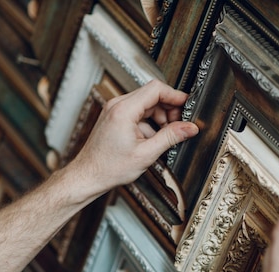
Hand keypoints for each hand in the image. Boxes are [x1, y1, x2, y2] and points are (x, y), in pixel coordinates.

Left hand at [68, 79, 198, 196]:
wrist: (88, 176)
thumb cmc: (109, 168)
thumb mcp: (146, 153)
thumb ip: (171, 137)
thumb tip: (189, 128)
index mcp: (124, 110)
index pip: (156, 89)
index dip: (175, 96)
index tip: (187, 105)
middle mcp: (117, 105)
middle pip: (152, 95)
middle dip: (169, 109)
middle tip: (180, 125)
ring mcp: (115, 110)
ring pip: (147, 104)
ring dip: (160, 117)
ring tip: (166, 136)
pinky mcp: (115, 118)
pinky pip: (139, 113)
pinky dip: (150, 123)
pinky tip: (153, 139)